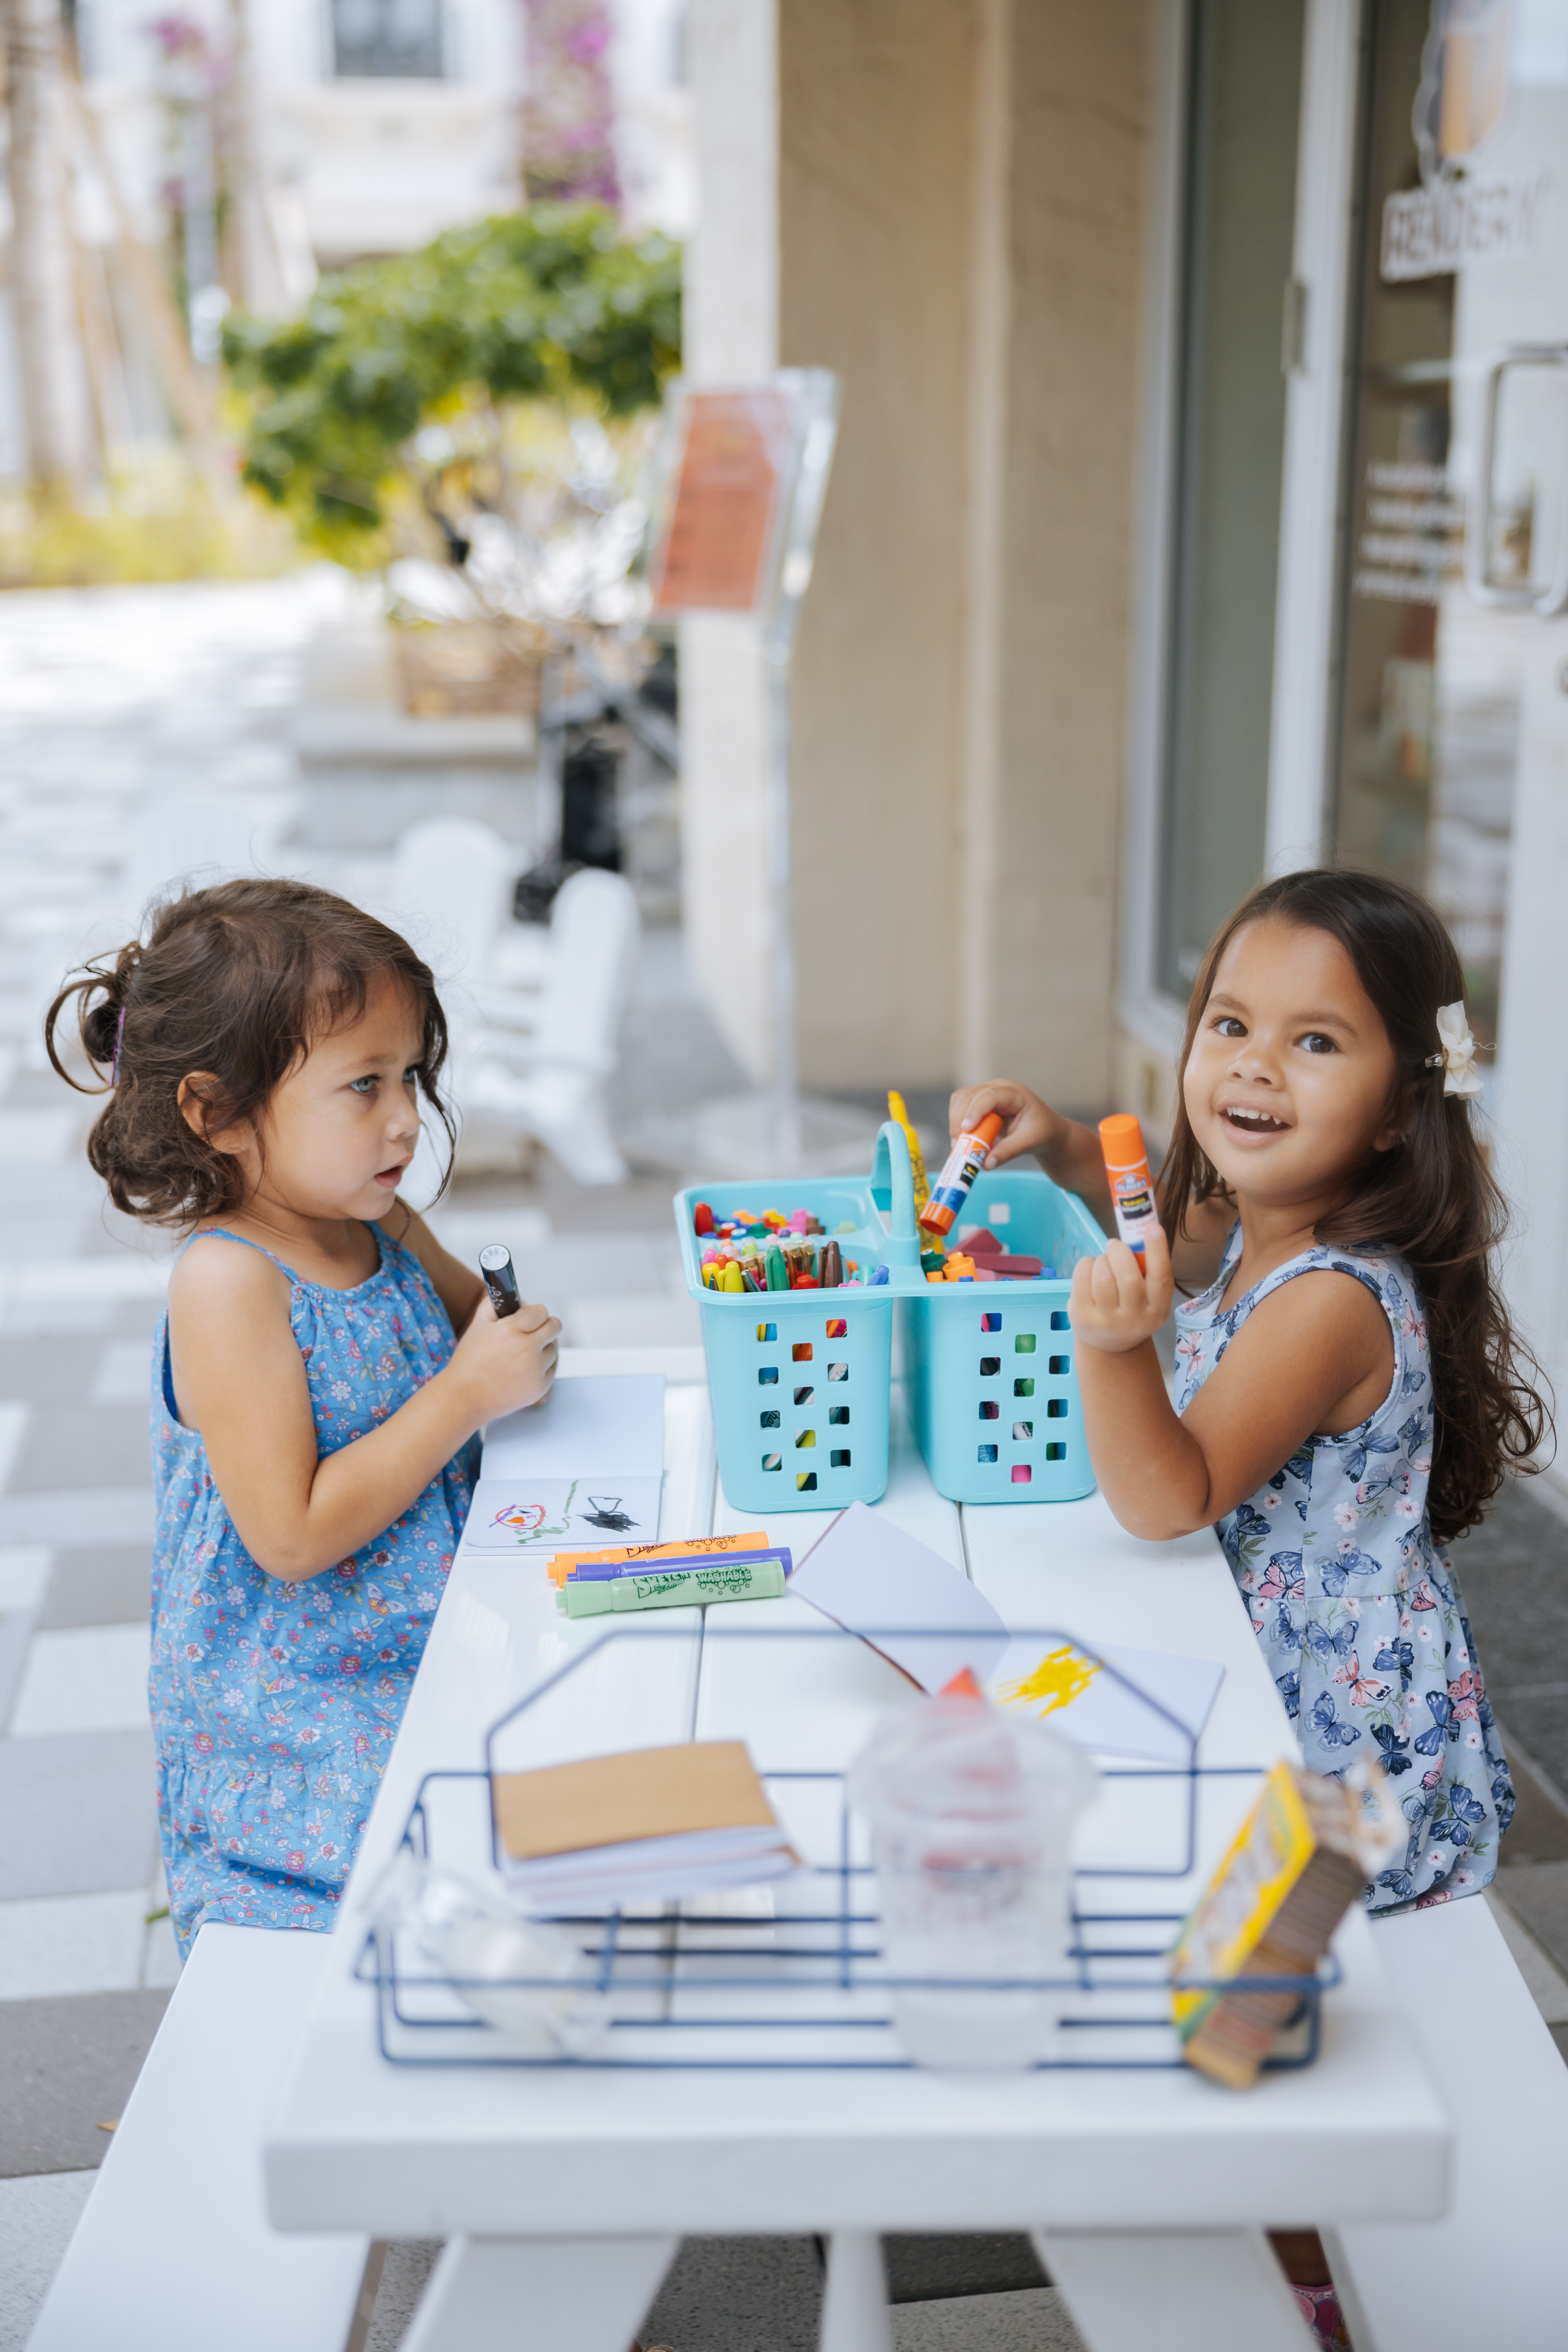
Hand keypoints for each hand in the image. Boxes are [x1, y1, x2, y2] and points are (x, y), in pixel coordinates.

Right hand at [447, 1293, 560, 1419]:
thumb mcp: (477, 1327)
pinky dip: (543, 1367)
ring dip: (544, 1347)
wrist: (464, 1397)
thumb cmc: (468, 1363)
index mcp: (512, 1331)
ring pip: (554, 1349)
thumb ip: (491, 1306)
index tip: (529, 1316)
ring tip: (525, 1352)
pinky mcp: (540, 1387)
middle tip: (534, 1330)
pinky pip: (552, 1370)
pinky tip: (527, 1367)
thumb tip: (501, 1294)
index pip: (540, 1311)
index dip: (534, 1312)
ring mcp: (535, 1370)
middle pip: (554, 1327)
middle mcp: (527, 1349)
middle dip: (545, 1325)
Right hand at [946, 1080, 1059, 1169]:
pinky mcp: (979, 1103)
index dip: (975, 1110)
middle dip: (960, 1120)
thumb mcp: (1029, 1142)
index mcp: (1015, 1094)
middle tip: (958, 1146)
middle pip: (969, 1096)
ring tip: (959, 1145)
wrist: (1045, 1129)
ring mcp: (987, 1093)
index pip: (990, 1095)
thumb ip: (1008, 1151)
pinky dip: (957, 1122)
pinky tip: (963, 1138)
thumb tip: (985, 1164)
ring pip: (961, 1100)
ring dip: (956, 1121)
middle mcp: (998, 1088)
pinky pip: (961, 1107)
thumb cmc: (1041, 1131)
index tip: (966, 1129)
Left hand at [1068, 1222, 1172, 1353]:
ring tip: (1104, 1260)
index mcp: (1156, 1311)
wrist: (1109, 1344)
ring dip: (1102, 1259)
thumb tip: (1144, 1230)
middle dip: (1120, 1252)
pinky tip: (1090, 1267)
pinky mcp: (1082, 1316)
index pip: (1161, 1279)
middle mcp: (1133, 1319)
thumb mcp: (1149, 1298)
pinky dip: (1086, 1264)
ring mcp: (1105, 1320)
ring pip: (1102, 1276)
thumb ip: (1149, 1272)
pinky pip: (1082, 1278)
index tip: (1153, 1227)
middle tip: (1114, 1244)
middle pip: (1127, 1278)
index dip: (1158, 1251)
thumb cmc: (1132, 1310)